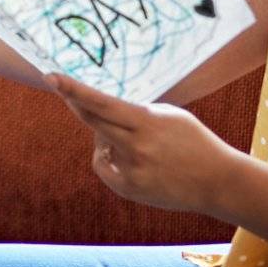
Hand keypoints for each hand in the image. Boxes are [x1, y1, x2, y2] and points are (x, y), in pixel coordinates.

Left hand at [46, 73, 243, 215]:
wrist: (216, 182)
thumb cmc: (193, 142)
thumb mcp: (168, 116)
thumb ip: (135, 112)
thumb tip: (102, 110)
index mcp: (147, 124)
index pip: (102, 103)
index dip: (74, 90)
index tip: (51, 77)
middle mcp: (135, 147)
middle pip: (92, 122)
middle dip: (75, 103)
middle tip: (61, 88)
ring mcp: (130, 171)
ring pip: (100, 144)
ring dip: (109, 136)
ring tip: (140, 141)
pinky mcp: (128, 189)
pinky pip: (104, 165)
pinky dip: (111, 157)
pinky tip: (130, 157)